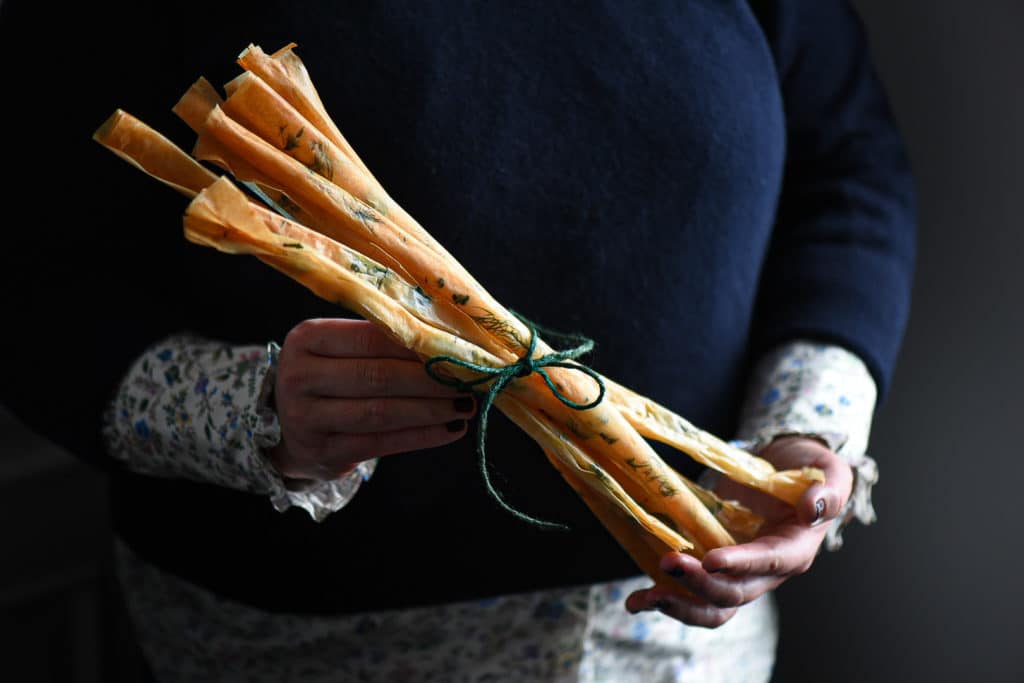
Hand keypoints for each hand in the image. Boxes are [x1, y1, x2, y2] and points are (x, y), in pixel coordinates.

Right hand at [266, 318, 475, 480]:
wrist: (286, 427)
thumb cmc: (328, 377)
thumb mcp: (338, 349)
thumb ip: (382, 340)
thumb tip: (449, 342)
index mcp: (307, 338)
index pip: (370, 337)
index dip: (416, 343)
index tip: (457, 348)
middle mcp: (300, 377)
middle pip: (377, 375)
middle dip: (430, 378)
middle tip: (469, 379)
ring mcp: (307, 418)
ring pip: (382, 412)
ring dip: (431, 409)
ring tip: (466, 405)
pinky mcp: (324, 453)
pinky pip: (382, 443)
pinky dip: (422, 436)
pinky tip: (451, 429)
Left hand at [624, 435, 852, 627]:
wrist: (787, 470)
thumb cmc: (809, 469)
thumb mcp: (828, 470)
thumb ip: (828, 490)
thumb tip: (813, 507)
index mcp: (795, 549)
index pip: (769, 562)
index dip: (741, 564)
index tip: (711, 559)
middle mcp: (766, 572)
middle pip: (735, 593)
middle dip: (700, 584)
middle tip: (668, 562)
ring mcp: (739, 574)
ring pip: (713, 606)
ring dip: (679, 604)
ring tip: (645, 598)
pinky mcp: (715, 569)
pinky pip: (693, 594)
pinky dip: (667, 598)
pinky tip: (638, 599)